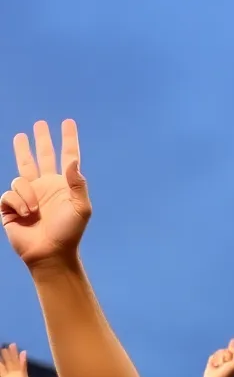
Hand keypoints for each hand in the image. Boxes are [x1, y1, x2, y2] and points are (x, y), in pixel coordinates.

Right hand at [1, 121, 90, 267]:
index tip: (68, 123)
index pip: (66, 157)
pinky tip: (26, 215)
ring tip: (35, 210)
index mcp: (63, 185)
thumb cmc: (69, 232)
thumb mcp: (81, 208)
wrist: (50, 253)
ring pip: (20, 174)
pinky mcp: (11, 205)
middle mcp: (45, 186)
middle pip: (40, 157)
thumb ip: (78, 183)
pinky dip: (18, 202)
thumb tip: (73, 161)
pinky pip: (10, 193)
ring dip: (27, 192)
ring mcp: (28, 195)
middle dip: (39, 141)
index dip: (68, 140)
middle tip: (39, 125)